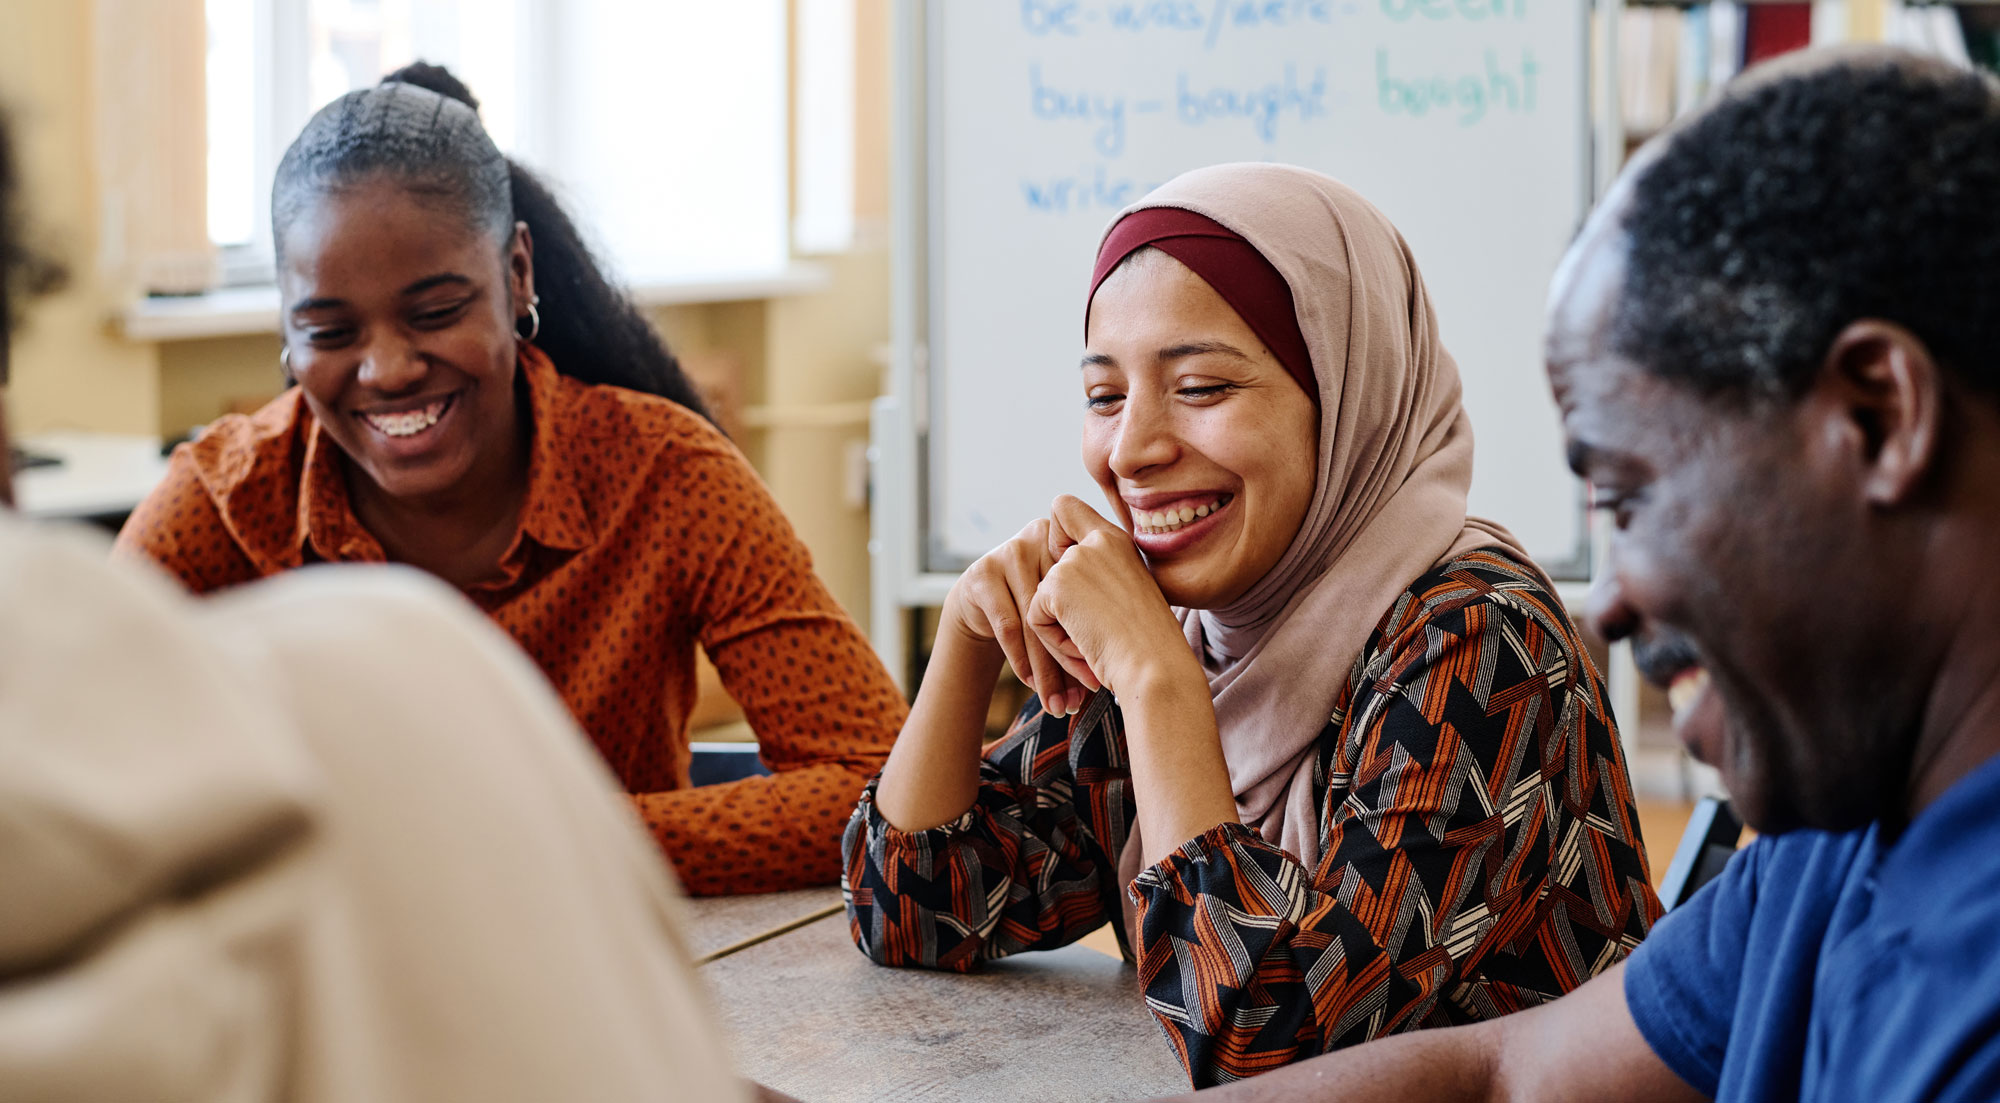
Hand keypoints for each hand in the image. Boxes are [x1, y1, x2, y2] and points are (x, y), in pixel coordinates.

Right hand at [943, 517, 1093, 716]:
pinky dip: (1021, 659)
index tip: (1102, 676)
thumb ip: (1093, 618)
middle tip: (1085, 697)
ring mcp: (1008, 552)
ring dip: (1047, 668)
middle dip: (1073, 659)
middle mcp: (1041, 538)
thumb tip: (1123, 672)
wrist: (984, 601)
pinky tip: (1031, 684)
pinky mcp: (982, 574)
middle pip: (1061, 607)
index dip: (1096, 635)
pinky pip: (1008, 624)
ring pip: (1035, 620)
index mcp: (1073, 540)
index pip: (1088, 592)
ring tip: (1058, 702)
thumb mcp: (1068, 601)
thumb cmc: (1040, 606)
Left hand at [1027, 496, 1197, 698]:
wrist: (1156, 666)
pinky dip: (1055, 642)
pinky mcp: (1057, 585)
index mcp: (1116, 540)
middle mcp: (1097, 540)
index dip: (1055, 539)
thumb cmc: (1149, 644)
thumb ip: (1097, 575)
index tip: (1076, 579)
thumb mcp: (1128, 594)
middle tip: (1095, 629)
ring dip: (1061, 629)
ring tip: (1097, 643)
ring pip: (1040, 598)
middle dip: (1058, 604)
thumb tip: (1055, 581)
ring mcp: (1076, 560)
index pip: (1064, 507)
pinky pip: (1035, 618)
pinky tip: (1086, 648)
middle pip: (1045, 562)